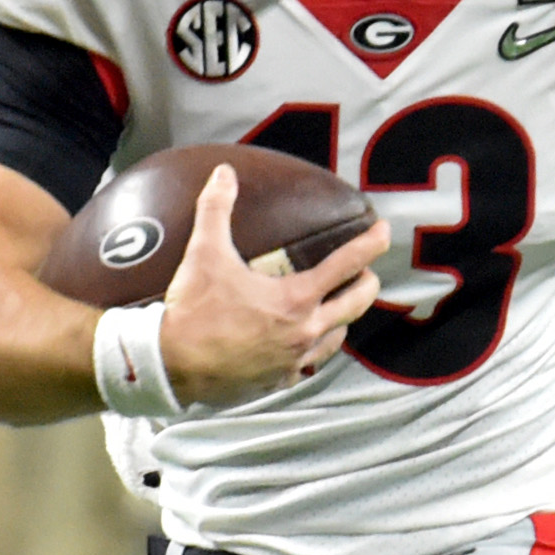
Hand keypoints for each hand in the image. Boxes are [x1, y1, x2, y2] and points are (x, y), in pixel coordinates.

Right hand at [158, 163, 390, 406]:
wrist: (172, 366)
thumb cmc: (193, 310)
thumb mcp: (204, 253)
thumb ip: (216, 209)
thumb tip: (223, 174)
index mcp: (295, 298)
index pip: (346, 264)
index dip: (370, 244)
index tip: (383, 232)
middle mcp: (304, 331)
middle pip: (356, 304)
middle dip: (367, 284)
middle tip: (364, 273)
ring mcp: (294, 360)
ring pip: (337, 337)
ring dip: (342, 319)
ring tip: (336, 308)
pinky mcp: (280, 381)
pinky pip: (309, 363)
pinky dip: (312, 349)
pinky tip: (303, 343)